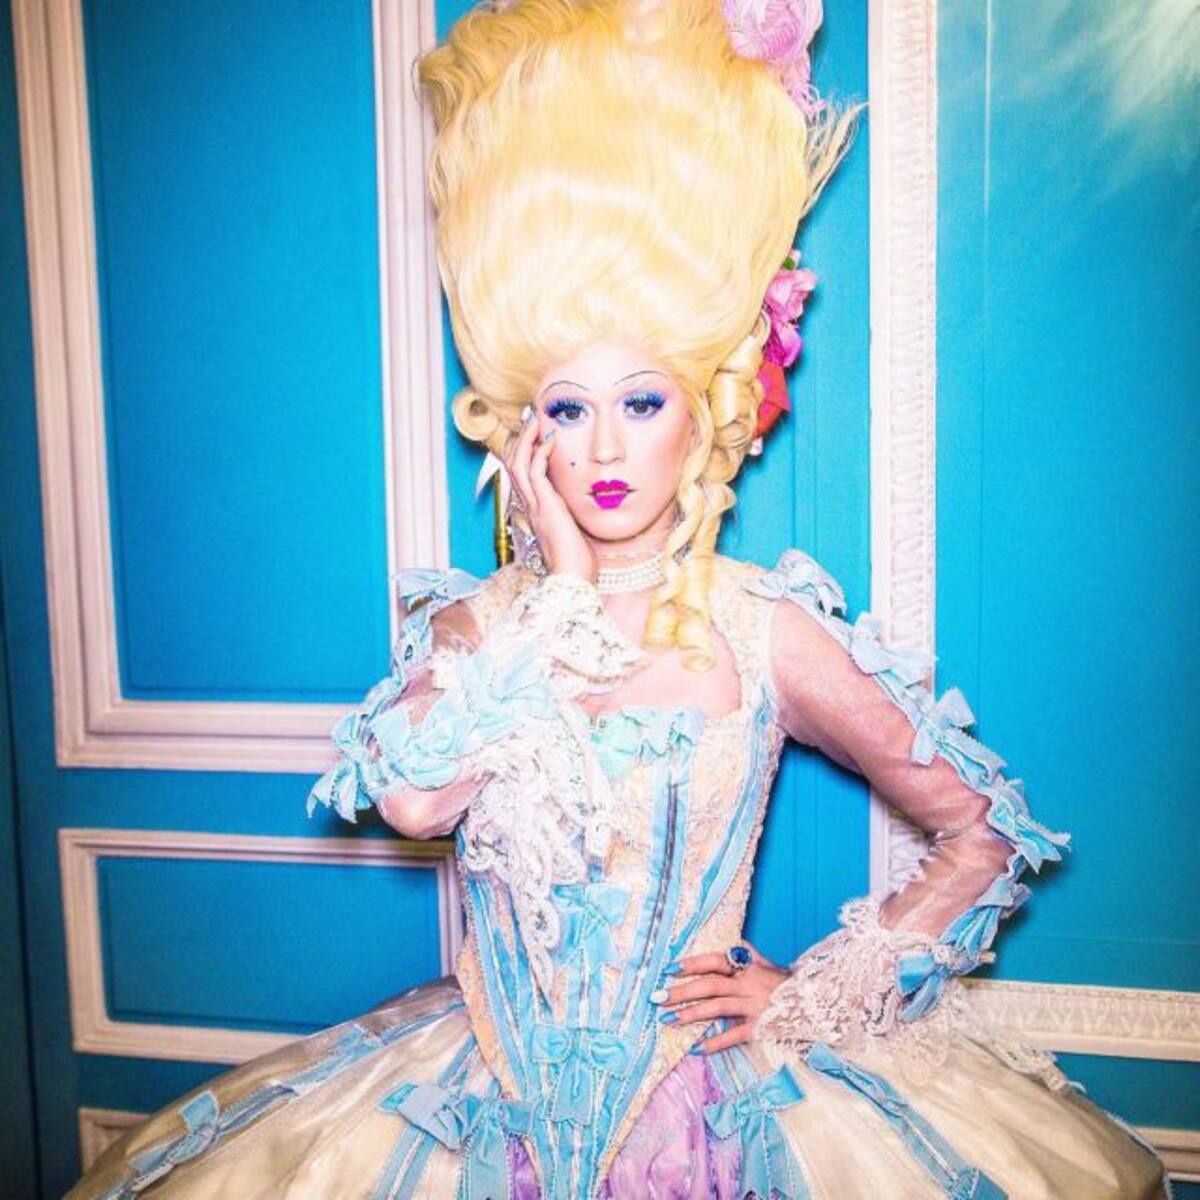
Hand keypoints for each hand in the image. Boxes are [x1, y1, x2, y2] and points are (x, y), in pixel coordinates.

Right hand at [503, 405, 596, 582]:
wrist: (573, 579)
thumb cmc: (578, 562)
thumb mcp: (575, 532)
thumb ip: (573, 516)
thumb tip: (585, 505)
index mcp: (536, 510)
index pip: (522, 475)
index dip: (524, 452)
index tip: (536, 433)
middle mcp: (530, 506)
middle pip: (513, 464)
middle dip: (520, 438)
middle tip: (530, 417)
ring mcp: (535, 506)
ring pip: (518, 463)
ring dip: (525, 438)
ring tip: (535, 419)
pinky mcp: (545, 506)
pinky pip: (535, 472)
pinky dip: (541, 452)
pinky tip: (551, 438)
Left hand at [653, 943, 789, 1053]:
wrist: (817, 1004)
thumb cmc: (787, 984)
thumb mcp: (768, 964)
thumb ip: (748, 955)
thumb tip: (734, 944)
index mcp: (747, 967)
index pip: (714, 962)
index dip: (691, 964)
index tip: (668, 969)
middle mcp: (748, 984)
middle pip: (709, 985)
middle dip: (681, 991)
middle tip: (658, 998)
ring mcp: (754, 1006)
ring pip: (717, 1007)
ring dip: (690, 1014)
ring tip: (669, 1020)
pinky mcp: (760, 1027)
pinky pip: (733, 1035)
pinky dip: (715, 1042)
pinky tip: (697, 1049)